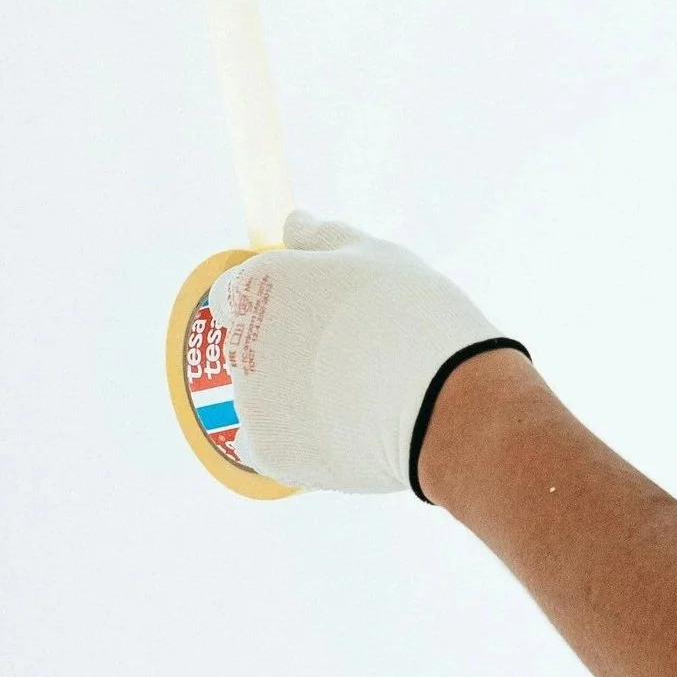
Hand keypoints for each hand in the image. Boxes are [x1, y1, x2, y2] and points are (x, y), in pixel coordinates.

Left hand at [211, 211, 526, 496]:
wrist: (442, 401)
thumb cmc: (412, 314)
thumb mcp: (375, 254)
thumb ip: (322, 237)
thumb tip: (292, 223)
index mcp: (262, 283)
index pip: (234, 291)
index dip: (273, 300)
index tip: (309, 311)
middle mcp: (242, 340)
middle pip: (250, 343)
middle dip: (286, 347)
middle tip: (348, 353)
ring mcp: (251, 401)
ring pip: (261, 396)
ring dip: (291, 395)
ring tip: (356, 394)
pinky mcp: (269, 453)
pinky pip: (267, 444)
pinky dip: (293, 440)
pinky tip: (335, 431)